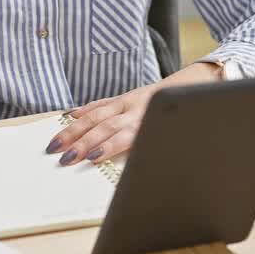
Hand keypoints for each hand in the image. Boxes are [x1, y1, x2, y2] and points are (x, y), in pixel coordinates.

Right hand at [44, 62, 222, 165]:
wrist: (198, 84)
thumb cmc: (187, 117)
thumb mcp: (177, 136)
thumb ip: (157, 147)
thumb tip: (143, 169)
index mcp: (150, 120)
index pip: (124, 135)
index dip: (108, 147)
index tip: (91, 158)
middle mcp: (136, 108)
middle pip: (104, 126)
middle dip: (82, 143)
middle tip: (63, 157)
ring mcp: (128, 100)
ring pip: (96, 115)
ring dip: (74, 130)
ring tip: (56, 143)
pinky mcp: (124, 96)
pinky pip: (100, 103)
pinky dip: (83, 110)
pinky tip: (68, 116)